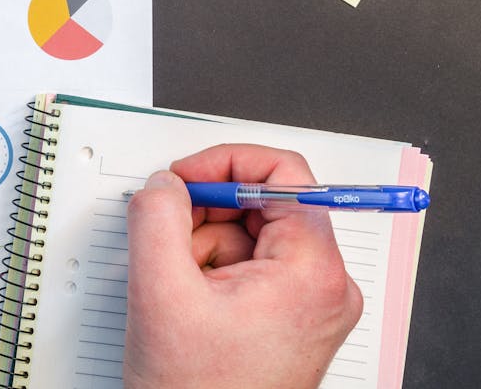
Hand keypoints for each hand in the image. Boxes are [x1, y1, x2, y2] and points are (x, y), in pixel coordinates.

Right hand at [123, 144, 362, 388]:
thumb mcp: (161, 290)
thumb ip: (157, 216)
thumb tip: (165, 182)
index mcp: (313, 273)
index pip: (285, 173)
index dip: (226, 161)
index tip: (187, 176)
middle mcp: (324, 286)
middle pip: (263, 203)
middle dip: (206, 214)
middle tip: (170, 239)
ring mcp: (307, 304)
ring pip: (249, 235)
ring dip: (202, 246)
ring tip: (179, 288)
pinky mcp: (288, 318)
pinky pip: (247, 267)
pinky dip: (210, 271)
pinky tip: (190, 302)